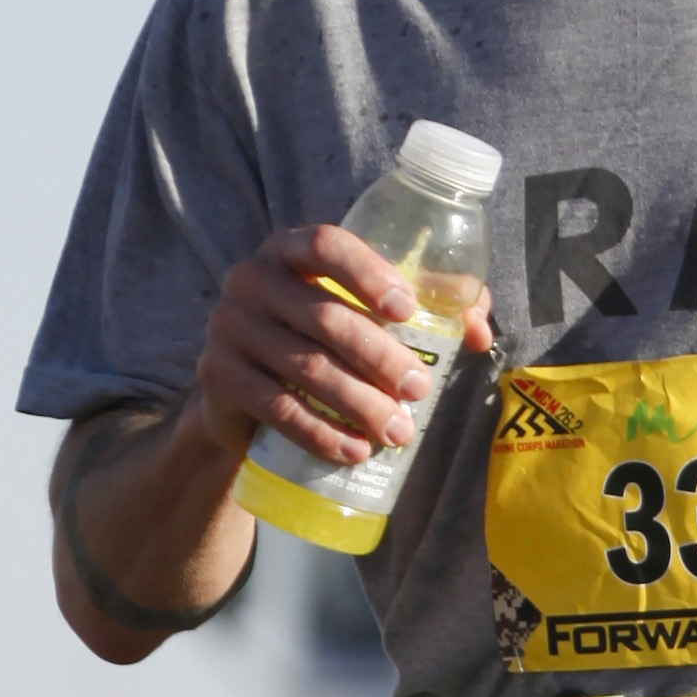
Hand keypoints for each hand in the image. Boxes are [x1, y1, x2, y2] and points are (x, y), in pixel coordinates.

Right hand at [193, 225, 494, 468]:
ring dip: (358, 404)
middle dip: (380, 357)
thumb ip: (424, 308)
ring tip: (397, 432)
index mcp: (289, 251)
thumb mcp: (360, 317)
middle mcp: (251, 278)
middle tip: (418, 390)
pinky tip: (354, 451)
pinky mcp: (218, 376)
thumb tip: (478, 327)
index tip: (406, 309)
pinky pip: (277, 407)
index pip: (326, 244)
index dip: (367, 272)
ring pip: (305, 367)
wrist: (245, 398)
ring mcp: (228, 326)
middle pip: (325, 316)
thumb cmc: (319, 344)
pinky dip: (321, 433)